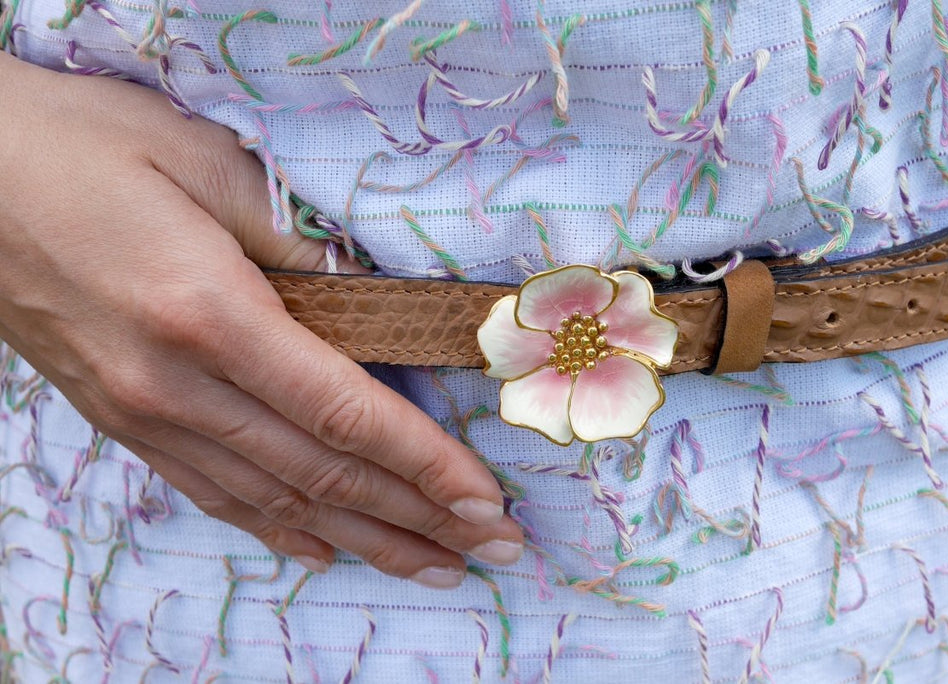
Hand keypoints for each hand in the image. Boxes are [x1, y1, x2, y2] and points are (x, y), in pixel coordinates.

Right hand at [0, 53, 523, 586]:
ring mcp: (144, 414)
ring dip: (364, 538)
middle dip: (418, 516)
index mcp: (210, 317)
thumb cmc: (78, 146)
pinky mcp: (120, 419)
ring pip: (275, 500)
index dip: (428, 466)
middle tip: (492, 548)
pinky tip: (323, 548)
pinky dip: (278, 528)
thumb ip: (293, 239)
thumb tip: (358, 295)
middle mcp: (178, 387)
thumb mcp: (202, 161)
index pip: (347, 416)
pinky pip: (212, 493)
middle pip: (323, 473)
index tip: (488, 502)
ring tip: (433, 564)